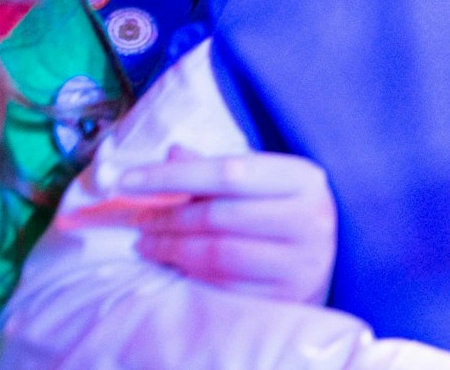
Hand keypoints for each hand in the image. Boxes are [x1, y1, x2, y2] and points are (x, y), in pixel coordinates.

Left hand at [122, 146, 337, 303]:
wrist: (323, 259)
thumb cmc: (284, 211)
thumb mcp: (262, 181)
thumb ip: (217, 167)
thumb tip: (171, 153)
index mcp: (303, 178)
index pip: (228, 172)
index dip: (172, 176)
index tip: (126, 180)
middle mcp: (310, 217)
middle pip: (218, 216)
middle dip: (167, 218)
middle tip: (138, 219)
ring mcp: (302, 261)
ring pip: (218, 255)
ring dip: (171, 250)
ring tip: (147, 243)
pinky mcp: (287, 296)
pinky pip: (224, 286)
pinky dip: (191, 275)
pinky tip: (175, 265)